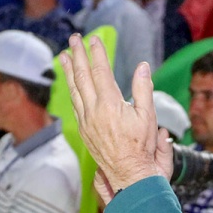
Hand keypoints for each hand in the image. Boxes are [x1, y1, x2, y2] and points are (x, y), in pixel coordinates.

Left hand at [58, 34, 162, 202]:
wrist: (128, 173)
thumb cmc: (141, 146)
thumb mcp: (148, 116)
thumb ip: (143, 89)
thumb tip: (143, 67)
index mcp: (110, 104)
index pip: (100, 72)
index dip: (97, 54)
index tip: (94, 39)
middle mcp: (93, 111)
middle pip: (83, 77)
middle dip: (78, 55)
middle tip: (73, 39)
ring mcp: (86, 121)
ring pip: (74, 90)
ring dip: (69, 71)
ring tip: (64, 56)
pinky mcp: (84, 129)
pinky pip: (75, 103)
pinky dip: (72, 89)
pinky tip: (71, 82)